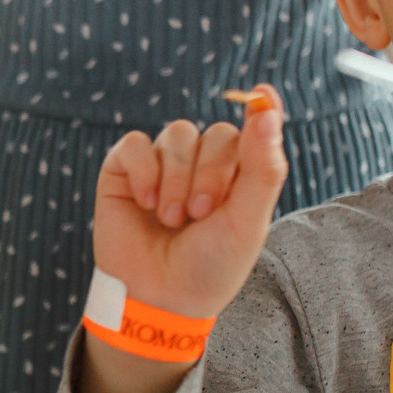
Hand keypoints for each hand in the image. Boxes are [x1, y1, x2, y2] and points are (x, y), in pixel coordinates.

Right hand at [91, 91, 288, 319]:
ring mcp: (162, 166)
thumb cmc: (209, 267)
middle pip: (215, 134)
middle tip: (200, 215)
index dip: (260, 110)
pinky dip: (143, 171)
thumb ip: (262, 166)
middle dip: (209, 174)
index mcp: (239, 177)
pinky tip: (146, 203)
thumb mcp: (247, 221)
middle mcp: (202, 166)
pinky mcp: (124, 171)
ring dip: (177, 179)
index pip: (254, 129)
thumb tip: (268, 107)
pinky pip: (135, 144)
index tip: (263, 92)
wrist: (158, 300)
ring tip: (172, 219)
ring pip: (177, 135)